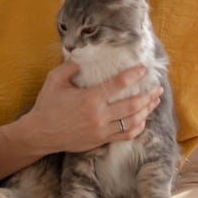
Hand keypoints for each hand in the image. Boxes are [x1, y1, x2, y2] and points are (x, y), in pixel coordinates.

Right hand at [12, 61, 163, 152]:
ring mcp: (101, 130)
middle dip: (149, 96)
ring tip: (154, 102)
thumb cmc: (47, 105)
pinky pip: (125, 135)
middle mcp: (99, 115)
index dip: (134, 75)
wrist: (39, 134)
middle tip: (158, 88)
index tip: (144, 69)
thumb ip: (70, 66)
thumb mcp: (55, 80)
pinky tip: (142, 120)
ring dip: (146, 111)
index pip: (119, 84)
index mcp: (90, 99)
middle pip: (133, 105)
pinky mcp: (100, 141)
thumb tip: (83, 57)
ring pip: (133, 121)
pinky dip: (137, 127)